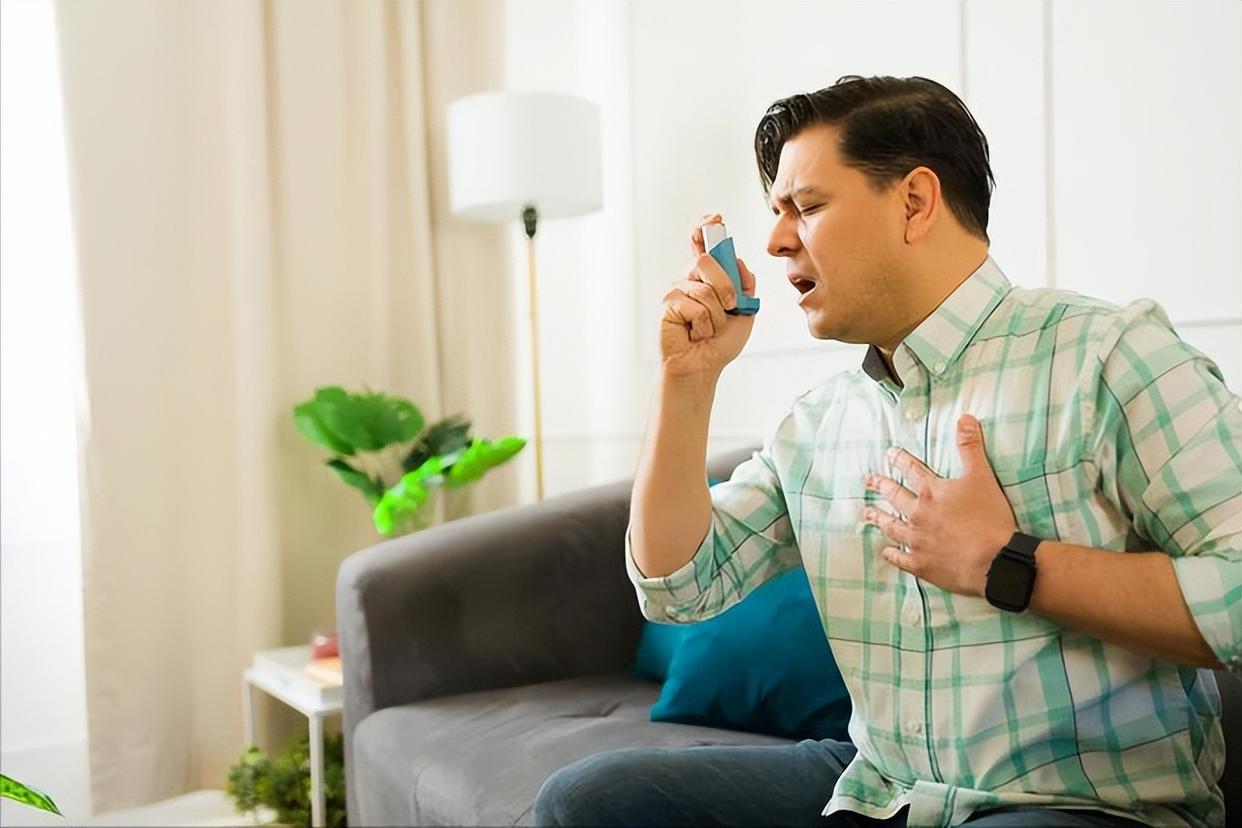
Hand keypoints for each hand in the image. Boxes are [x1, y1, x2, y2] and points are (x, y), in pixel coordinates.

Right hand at [659, 214, 757, 380]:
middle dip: (726, 287)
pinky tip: (695, 333)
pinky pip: (694, 306)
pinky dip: (703, 325)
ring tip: (708, 329)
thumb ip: (745, 284)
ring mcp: (678, 291)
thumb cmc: (720, 342)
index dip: (707, 228)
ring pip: (705, 289)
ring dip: (716, 316)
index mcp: (708, 277)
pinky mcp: (669, 305)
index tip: (715, 218)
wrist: (703, 366)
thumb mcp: (745, 311)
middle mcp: (691, 279)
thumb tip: (738, 261)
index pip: (704, 245)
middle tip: (728, 307)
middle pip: (707, 261)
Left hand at [860, 414, 1018, 596]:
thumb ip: (970, 447)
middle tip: (867, 480)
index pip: (912, 470)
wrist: (994, 559)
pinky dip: (892, 554)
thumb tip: (964, 417)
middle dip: (881, 485)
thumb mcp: (982, 476)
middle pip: (896, 496)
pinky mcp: (922, 564)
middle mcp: (919, 514)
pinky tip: (885, 551)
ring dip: (879, 518)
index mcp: (932, 492)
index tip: (889, 453)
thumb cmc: (990, 517)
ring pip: (892, 526)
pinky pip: (900, 558)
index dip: (900, 459)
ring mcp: (917, 541)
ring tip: (867, 513)